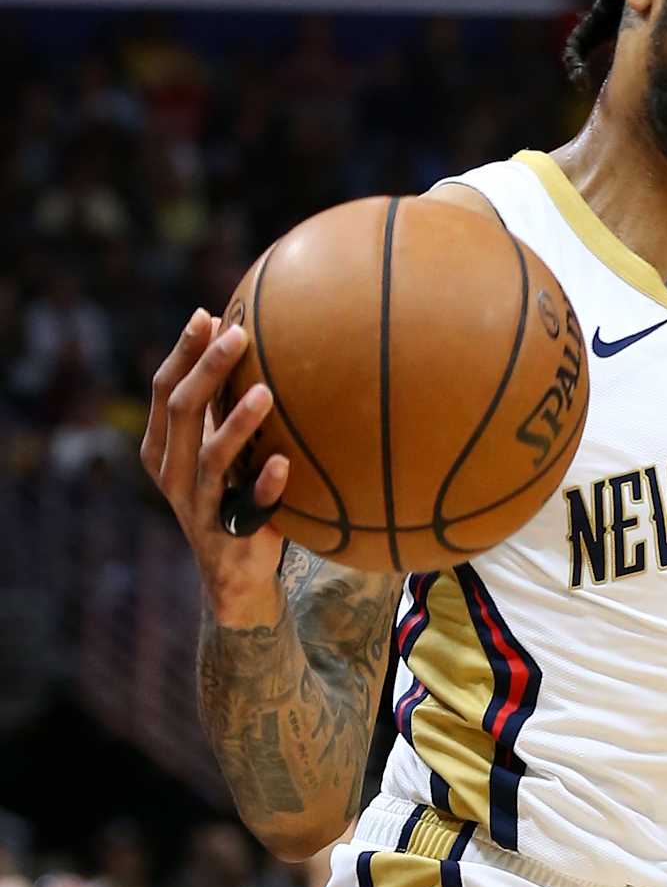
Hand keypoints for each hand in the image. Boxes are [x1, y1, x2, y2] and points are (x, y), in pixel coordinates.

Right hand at [140, 308, 290, 619]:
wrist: (234, 571)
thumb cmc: (230, 491)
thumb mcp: (214, 447)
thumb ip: (216, 404)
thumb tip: (236, 330)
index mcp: (162, 447)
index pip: (165, 391)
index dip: (183, 352)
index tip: (207, 315)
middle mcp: (173, 473)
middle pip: (182, 413)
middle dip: (208, 369)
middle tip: (240, 334)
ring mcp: (200, 504)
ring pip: (211, 458)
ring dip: (237, 423)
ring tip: (266, 392)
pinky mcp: (232, 533)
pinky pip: (249, 507)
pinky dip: (265, 485)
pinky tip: (284, 463)